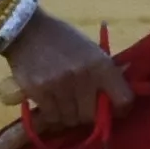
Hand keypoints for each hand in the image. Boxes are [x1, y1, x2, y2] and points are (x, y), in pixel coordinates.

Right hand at [2, 7, 128, 144]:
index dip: (120, 109)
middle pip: (92, 115)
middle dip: (88, 115)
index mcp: (101, 64)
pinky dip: (52, 114)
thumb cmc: (62, 39)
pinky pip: (52, 116)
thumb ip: (103, 75)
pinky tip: (50, 102)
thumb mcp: (90, 50)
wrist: (26, 29)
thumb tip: (114, 102)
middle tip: (82, 107)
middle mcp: (83, 76)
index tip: (113, 110)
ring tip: (63, 102)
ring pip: (70, 119)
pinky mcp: (39, 91)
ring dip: (68, 115)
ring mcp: (59, 85)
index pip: (123, 99)